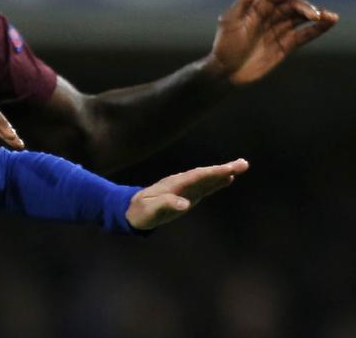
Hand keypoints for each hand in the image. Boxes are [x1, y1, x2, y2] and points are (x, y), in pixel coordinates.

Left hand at [126, 158, 248, 229]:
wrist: (132, 210)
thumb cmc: (141, 212)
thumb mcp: (151, 211)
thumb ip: (165, 205)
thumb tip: (185, 204)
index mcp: (174, 185)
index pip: (197, 177)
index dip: (213, 173)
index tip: (229, 170)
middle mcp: (181, 183)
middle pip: (205, 174)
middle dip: (223, 169)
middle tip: (243, 163)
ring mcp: (185, 188)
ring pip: (206, 178)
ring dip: (223, 173)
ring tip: (241, 167)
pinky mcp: (187, 194)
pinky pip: (205, 186)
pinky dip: (216, 181)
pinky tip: (228, 178)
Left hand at [204, 0, 338, 85]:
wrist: (226, 72)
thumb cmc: (224, 45)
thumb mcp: (230, 21)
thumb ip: (245, 0)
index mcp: (258, 7)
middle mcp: (271, 17)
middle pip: (294, 7)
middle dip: (307, 8)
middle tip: (315, 15)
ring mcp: (279, 31)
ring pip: (302, 20)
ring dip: (318, 17)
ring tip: (331, 17)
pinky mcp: (286, 46)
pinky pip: (305, 35)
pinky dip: (317, 29)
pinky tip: (329, 24)